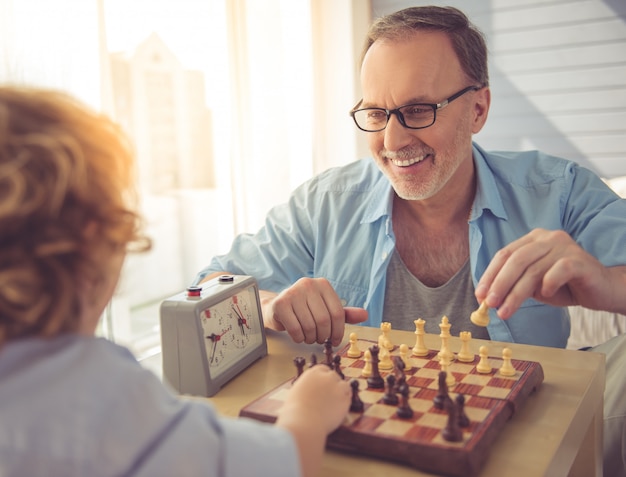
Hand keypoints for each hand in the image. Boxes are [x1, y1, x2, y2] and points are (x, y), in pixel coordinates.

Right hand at [261, 277, 367, 345]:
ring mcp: (293, 292)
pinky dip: (299, 338)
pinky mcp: (280, 303)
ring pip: (310, 326)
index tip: (334, 340)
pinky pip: (296, 329)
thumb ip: (344, 313)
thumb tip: (365, 315)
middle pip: (324, 321)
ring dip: (310, 338)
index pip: (338, 313)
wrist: (277, 308)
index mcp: (323, 284)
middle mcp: (308, 284)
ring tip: (308, 337)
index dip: (338, 332)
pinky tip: (298, 335)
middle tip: (319, 339)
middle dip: (323, 336)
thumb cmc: (304, 310)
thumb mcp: (326, 309)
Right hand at [276, 365, 350, 476]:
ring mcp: (336, 386)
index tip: (324, 385)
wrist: (304, 422)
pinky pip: (349, 396)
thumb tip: (307, 392)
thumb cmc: (295, 411)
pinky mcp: (345, 398)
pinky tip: (339, 408)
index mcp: (312, 373)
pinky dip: (346, 401)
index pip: (323, 369)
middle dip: (332, 384)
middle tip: (330, 396)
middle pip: (334, 375)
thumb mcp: (295, 392)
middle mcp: (325, 376)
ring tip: (335, 402)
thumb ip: (305, 388)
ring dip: (341, 392)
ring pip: (344, 385)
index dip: (324, 378)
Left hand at [475, 228, 625, 317]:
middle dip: (499, 284)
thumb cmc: (565, 286)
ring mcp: (564, 246)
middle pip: (515, 260)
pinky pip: (558, 271)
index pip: (504, 254)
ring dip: (515, 294)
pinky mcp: (579, 260)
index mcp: (533, 239)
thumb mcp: (534, 284)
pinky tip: (545, 296)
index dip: (490, 275)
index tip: (479, 294)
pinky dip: (548, 284)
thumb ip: (515, 285)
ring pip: (532, 270)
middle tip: (489, 304)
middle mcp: (548, 238)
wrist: (602, 290)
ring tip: (505, 312)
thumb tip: (488, 298)